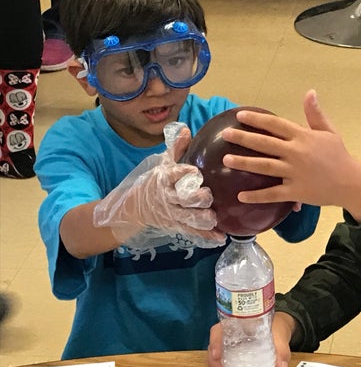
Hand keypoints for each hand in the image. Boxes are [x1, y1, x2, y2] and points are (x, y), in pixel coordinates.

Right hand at [93, 122, 225, 247]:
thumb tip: (185, 129)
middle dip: (195, 198)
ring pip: (188, 218)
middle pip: (182, 199)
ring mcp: (173, 214)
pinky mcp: (178, 226)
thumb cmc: (156, 182)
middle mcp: (168, 197)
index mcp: (164, 179)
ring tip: (213, 218)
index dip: (182, 173)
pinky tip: (221, 237)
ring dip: (201, 219)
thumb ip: (175, 148)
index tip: (194, 170)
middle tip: (208, 196)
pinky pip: (193, 231)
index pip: (172, 174)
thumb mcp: (163, 163)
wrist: (134, 208)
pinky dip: (207, 235)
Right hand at [208, 313, 295, 366]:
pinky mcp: (234, 352)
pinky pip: (222, 359)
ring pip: (215, 353)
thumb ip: (282, 350)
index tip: (217, 355)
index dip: (215, 341)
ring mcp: (231, 343)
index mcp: (239, 323)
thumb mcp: (280, 335)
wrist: (281, 327)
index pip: (220, 329)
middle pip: (214, 344)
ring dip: (213, 366)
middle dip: (212, 360)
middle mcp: (231, 332)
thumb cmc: (278, 326)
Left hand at [221, 90, 360, 220]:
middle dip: (243, 138)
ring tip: (226, 160)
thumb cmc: (338, 156)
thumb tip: (310, 92)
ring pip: (264, 167)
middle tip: (225, 135)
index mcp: (303, 136)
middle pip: (265, 144)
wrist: (351, 183)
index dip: (257, 119)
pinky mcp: (296, 191)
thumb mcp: (328, 131)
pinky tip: (241, 195)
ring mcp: (295, 173)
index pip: (275, 124)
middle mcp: (296, 153)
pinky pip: (272, 194)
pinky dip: (256, 195)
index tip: (240, 116)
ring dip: (244, 163)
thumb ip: (315, 114)